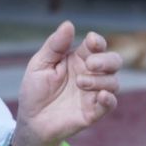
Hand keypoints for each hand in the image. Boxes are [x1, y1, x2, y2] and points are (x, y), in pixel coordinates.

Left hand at [13, 21, 120, 145]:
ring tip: (81, 83)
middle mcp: (91, 75)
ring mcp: (94, 93)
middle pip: (114, 62)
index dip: (98, 42)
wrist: (31, 121)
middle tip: (91, 64)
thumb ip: (55, 45)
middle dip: (107, 60)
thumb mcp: (40, 64)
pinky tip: (101, 95)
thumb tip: (69, 24)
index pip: (97, 46)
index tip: (91, 42)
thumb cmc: (35, 91)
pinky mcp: (95, 111)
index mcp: (79, 60)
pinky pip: (111, 104)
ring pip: (114, 82)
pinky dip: (110, 99)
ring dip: (101, 79)